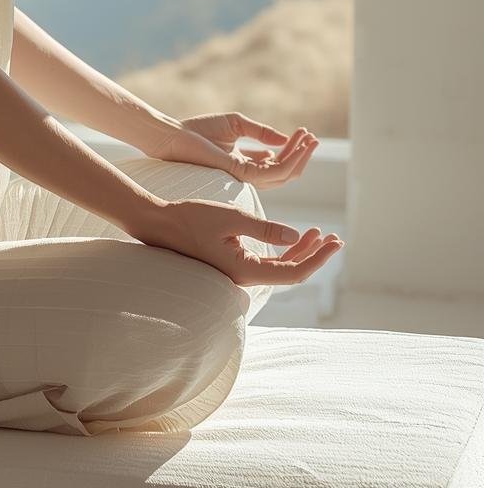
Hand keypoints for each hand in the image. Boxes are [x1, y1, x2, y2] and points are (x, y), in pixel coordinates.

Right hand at [137, 196, 342, 287]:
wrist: (159, 223)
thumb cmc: (191, 217)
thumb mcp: (230, 217)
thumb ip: (265, 228)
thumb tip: (295, 236)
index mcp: (244, 270)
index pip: (293, 272)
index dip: (318, 258)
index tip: (335, 242)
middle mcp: (244, 277)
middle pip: (290, 272)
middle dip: (316, 255)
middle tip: (335, 237)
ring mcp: (239, 272)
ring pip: (280, 267)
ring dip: (302, 251)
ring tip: (320, 233)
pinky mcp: (234, 263)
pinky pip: (267, 262)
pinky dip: (284, 249)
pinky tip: (294, 235)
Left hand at [145, 112, 318, 190]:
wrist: (174, 136)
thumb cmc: (198, 129)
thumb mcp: (235, 124)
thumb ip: (260, 131)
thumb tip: (284, 139)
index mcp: (245, 164)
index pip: (276, 163)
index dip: (293, 149)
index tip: (305, 133)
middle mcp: (247, 175)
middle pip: (283, 172)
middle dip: (301, 156)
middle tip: (313, 139)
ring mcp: (244, 177)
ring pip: (283, 175)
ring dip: (300, 157)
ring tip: (311, 140)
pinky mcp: (240, 173)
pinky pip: (273, 172)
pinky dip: (289, 160)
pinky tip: (297, 146)